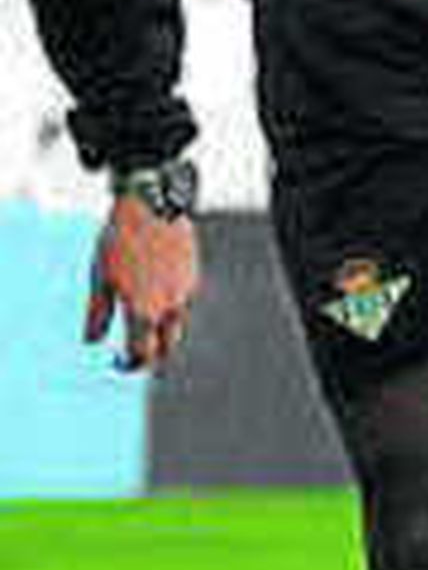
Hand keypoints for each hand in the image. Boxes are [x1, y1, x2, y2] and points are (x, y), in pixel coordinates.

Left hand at [84, 197, 200, 370]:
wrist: (152, 205)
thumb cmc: (119, 241)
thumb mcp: (101, 277)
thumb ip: (98, 314)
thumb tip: (91, 341)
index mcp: (143, 311)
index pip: (141, 354)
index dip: (129, 364)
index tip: (118, 361)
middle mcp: (169, 307)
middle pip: (166, 348)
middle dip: (151, 356)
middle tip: (135, 354)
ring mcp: (185, 291)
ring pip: (177, 326)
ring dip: (162, 333)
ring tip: (145, 326)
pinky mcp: (193, 276)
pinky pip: (184, 303)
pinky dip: (171, 310)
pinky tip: (156, 296)